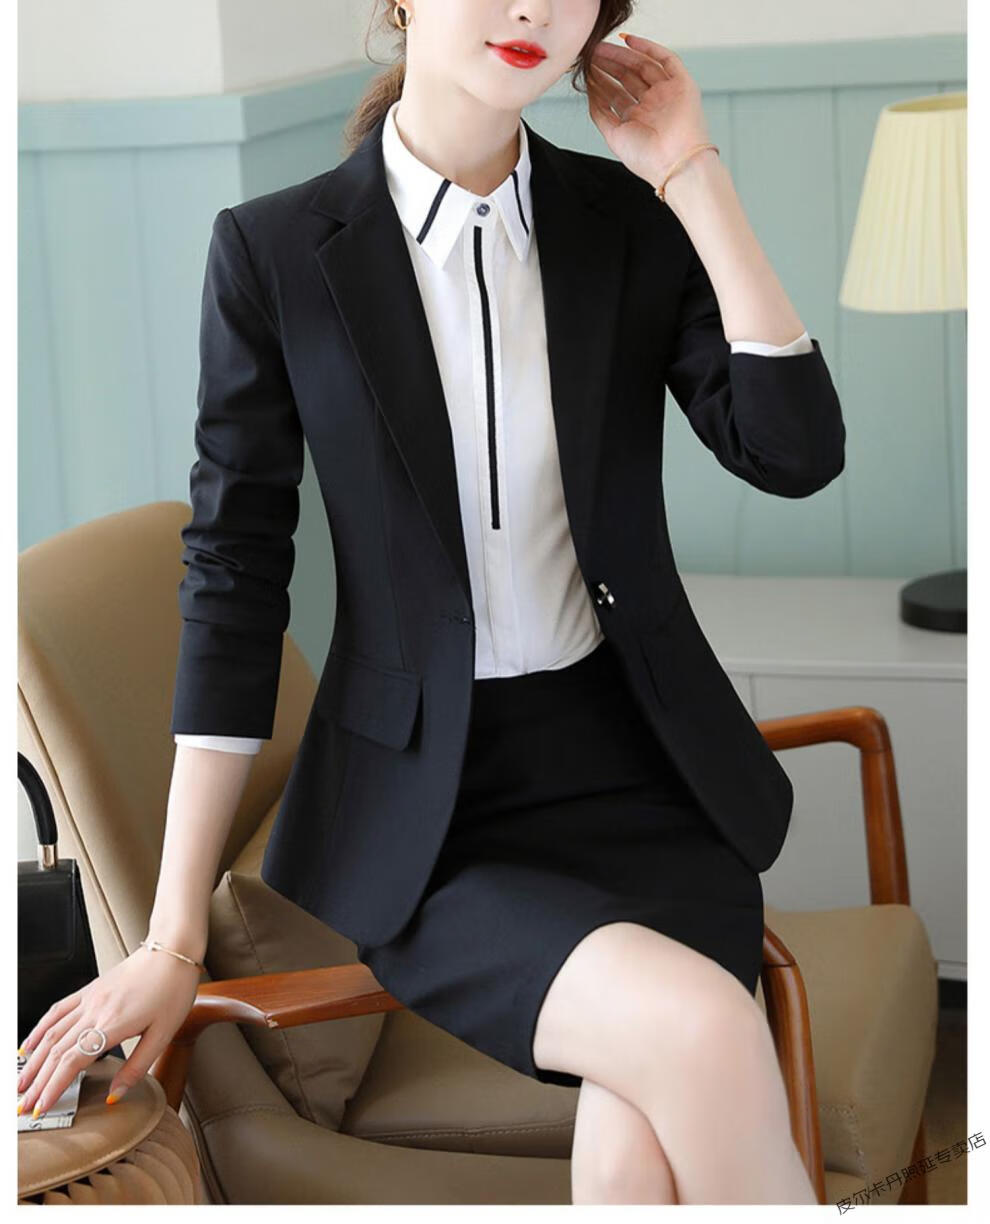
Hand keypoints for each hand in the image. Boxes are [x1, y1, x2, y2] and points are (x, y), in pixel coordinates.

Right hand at [17, 944, 202, 1117]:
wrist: (173, 950)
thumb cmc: (173, 987)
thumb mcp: (164, 1033)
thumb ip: (138, 1066)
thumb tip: (115, 1094)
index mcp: (113, 1024)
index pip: (72, 1062)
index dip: (53, 1088)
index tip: (42, 1108)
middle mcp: (95, 1010)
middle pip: (55, 1052)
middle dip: (37, 1082)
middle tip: (25, 1105)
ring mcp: (89, 999)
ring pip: (51, 1033)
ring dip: (33, 1061)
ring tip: (21, 1083)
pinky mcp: (89, 989)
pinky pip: (57, 1010)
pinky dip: (39, 1029)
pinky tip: (29, 1045)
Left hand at [586, 32, 713, 191]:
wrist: (674, 163)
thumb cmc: (647, 159)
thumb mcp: (614, 136)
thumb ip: (600, 113)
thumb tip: (590, 92)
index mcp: (638, 119)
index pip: (617, 94)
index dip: (601, 81)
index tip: (586, 69)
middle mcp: (653, 105)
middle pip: (628, 77)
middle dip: (609, 65)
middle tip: (592, 53)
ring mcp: (667, 94)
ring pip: (643, 66)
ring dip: (622, 55)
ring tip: (602, 48)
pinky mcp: (682, 85)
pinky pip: (666, 60)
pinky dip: (648, 48)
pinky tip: (629, 41)